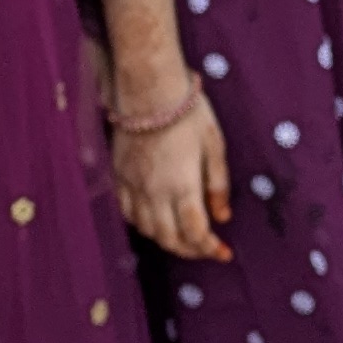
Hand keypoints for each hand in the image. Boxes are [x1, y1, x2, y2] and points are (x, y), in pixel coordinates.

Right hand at [113, 87, 234, 261]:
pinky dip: (142, 224)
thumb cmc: (188, 113)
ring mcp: (133, 185)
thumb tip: (223, 216)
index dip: (210, 249)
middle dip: (190, 251)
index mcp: (182, 186)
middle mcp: (154, 192)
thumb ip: (218, 185)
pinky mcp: (118, 176)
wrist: (148, 89)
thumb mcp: (214, 146)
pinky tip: (154, 220)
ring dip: (166, 240)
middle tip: (206, 249)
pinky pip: (127, 212)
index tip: (224, 253)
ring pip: (147, 230)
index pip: (195, 233)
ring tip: (183, 237)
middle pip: (169, 239)